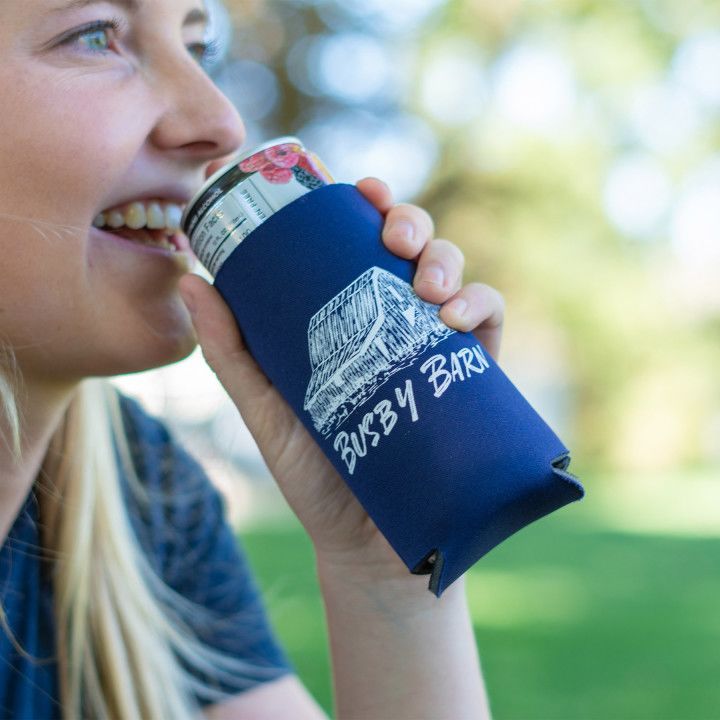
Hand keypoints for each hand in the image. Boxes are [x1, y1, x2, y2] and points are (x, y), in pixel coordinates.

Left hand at [177, 177, 504, 579]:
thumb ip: (231, 352)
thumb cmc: (313, 474)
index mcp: (350, 317)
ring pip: (454, 272)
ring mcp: (436, 345)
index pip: (363, 244)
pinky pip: (489, 319)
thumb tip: (192, 279)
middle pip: (414, 246)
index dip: (367, 204)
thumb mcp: (265, 409)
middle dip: (410, 222)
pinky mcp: (471, 376)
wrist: (366, 542)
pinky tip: (454, 316)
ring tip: (426, 284)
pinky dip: (480, 304)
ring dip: (445, 259)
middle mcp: (396, 321)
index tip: (357, 188)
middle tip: (394, 235)